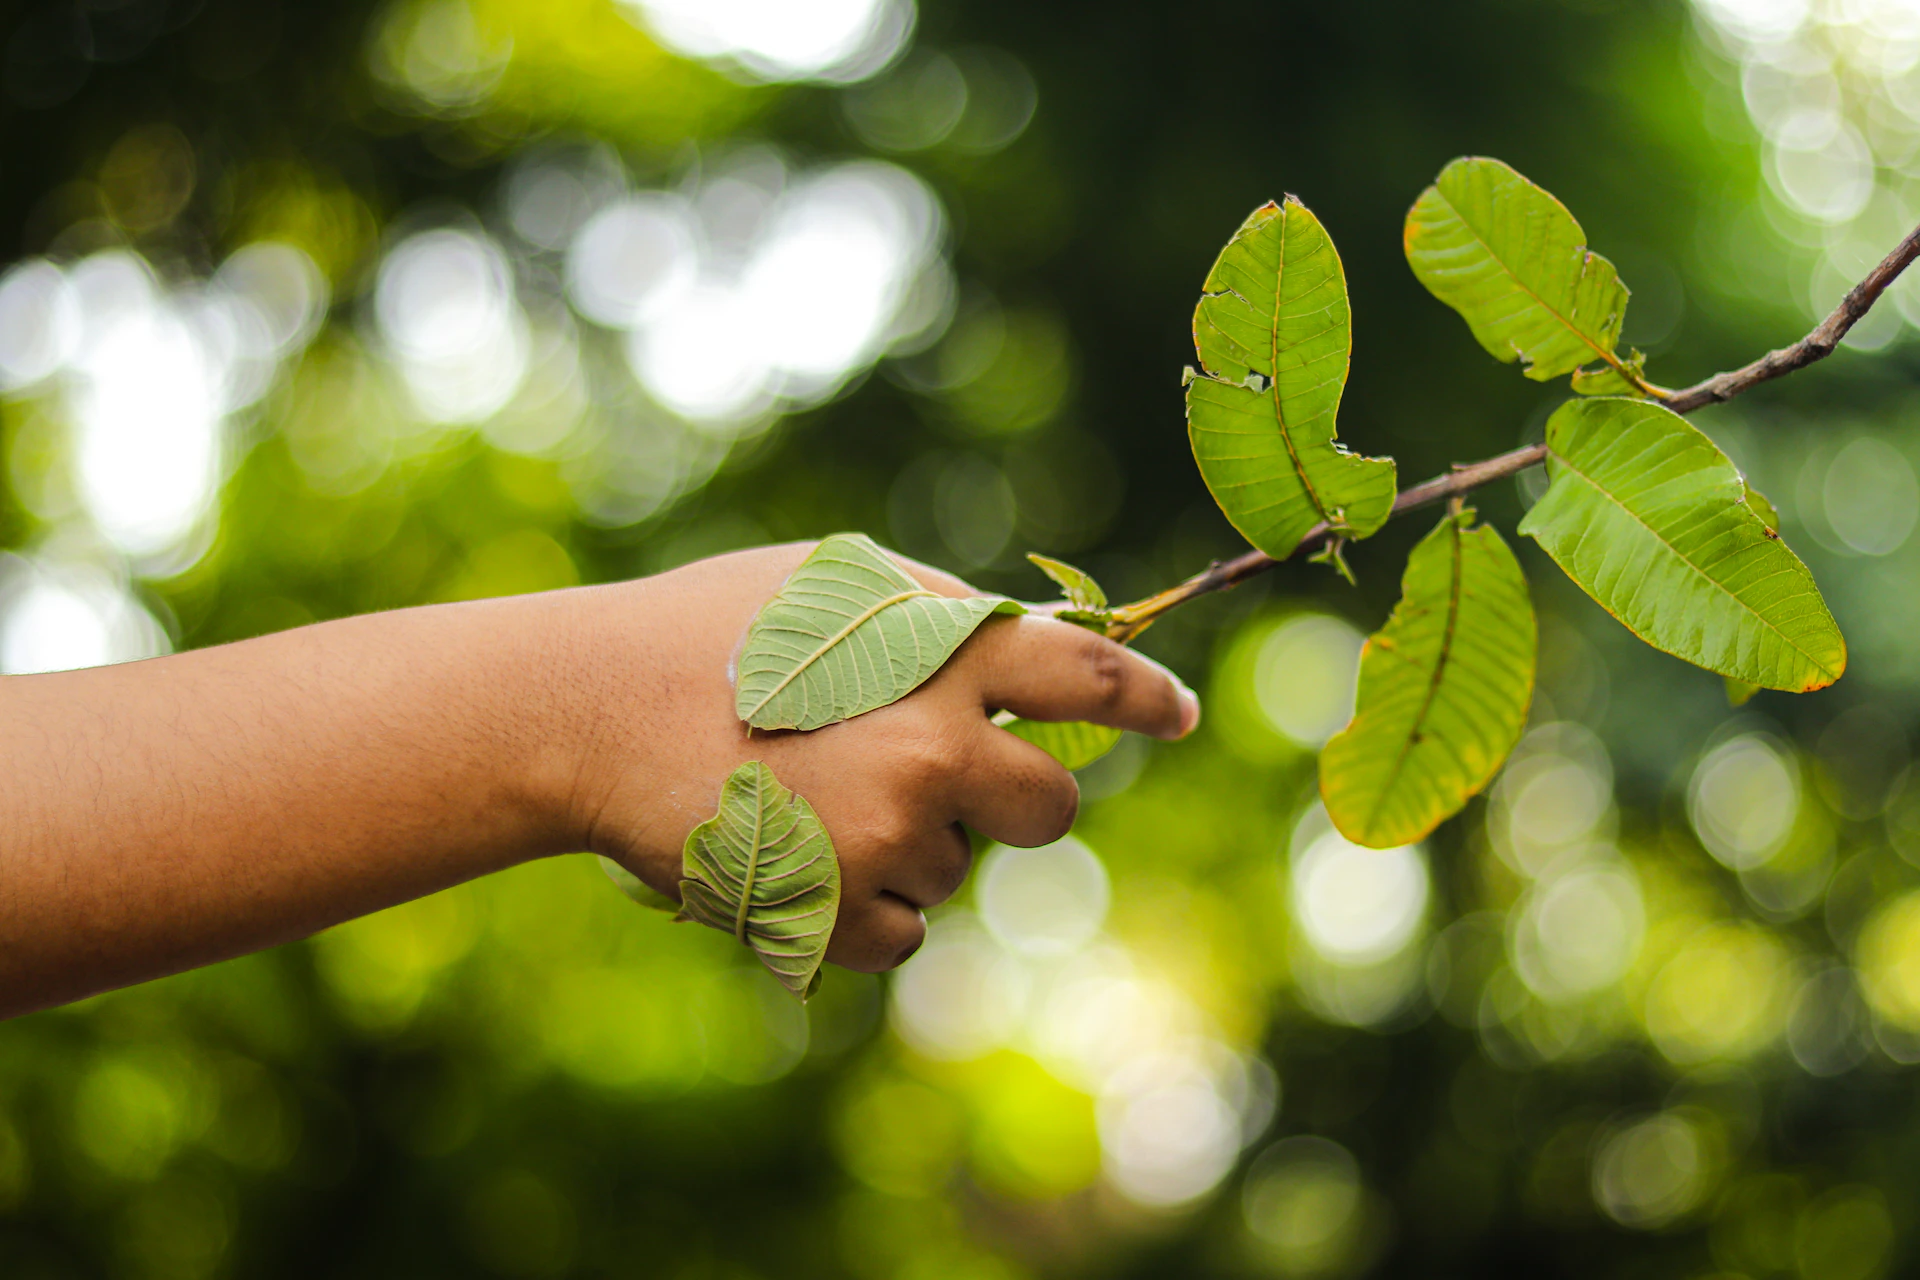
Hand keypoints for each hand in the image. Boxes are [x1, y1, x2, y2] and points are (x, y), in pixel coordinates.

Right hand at [561, 544, 1200, 972]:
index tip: (1178, 715)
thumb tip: (1043, 646)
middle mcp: (934, 746)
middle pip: (1053, 807)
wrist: (587, 710)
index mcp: (943, 653)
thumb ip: (945, 613)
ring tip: (809, 792)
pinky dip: (864, 905)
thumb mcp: (838, 580)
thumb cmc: (711, 628)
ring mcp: (888, 837)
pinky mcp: (838, 913)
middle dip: (1014, 798)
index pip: (1091, 679)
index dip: (1148, 700)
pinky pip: (904, 931)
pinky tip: (793, 847)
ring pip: (959, 868)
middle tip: (938, 775)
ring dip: (912, 843)